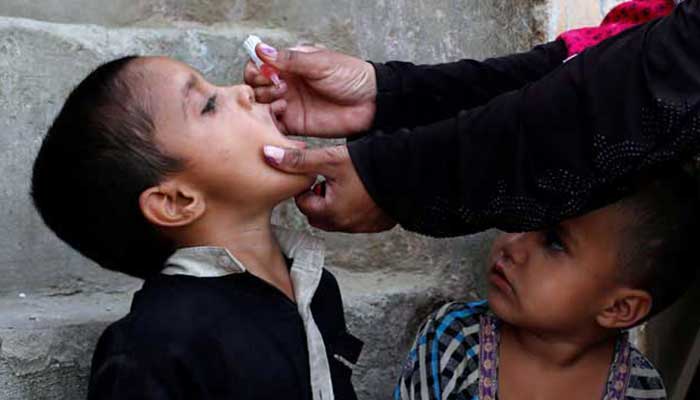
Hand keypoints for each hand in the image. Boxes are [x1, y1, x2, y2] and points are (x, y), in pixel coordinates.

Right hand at [244, 43, 376, 137]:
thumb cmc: (350, 76)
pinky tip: (283, 115)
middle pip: (256, 88)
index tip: (269, 73)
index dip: (257, 70)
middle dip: (260, 87)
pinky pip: (274, 127)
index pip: (259, 66)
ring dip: (265, 104)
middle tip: (280, 88)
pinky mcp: (296, 125)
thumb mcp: (320, 62)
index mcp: (290, 66)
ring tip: (284, 102)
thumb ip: (290, 59)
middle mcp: (286, 85)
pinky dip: (270, 124)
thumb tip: (261, 50)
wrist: (372, 101)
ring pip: (261, 107)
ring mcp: (289, 106)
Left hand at [262, 145, 395, 231]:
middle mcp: (345, 226)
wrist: (407, 171)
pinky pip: (358, 221)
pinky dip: (356, 209)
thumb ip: (298, 160)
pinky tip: (363, 192)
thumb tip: (268, 154)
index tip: (316, 174)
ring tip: (347, 183)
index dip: (306, 187)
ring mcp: (363, 228)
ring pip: (338, 219)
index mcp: (330, 212)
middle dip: (319, 200)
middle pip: (319, 215)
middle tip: (328, 180)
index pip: (304, 203)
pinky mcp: (379, 225)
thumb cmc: (368, 166)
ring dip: (337, 204)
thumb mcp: (329, 159)